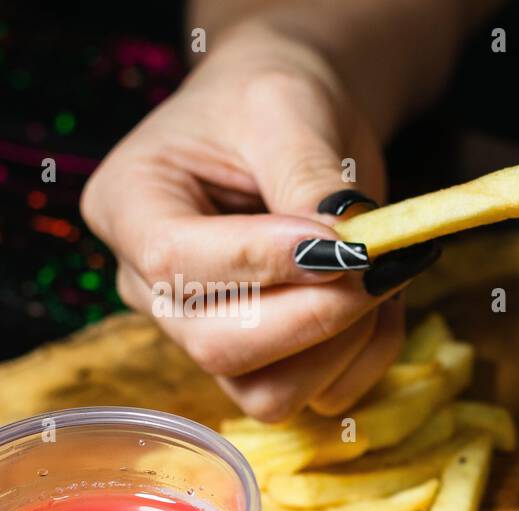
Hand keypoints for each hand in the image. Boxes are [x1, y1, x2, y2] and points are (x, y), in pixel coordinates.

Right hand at [82, 26, 434, 420]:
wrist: (295, 120)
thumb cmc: (273, 101)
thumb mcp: (288, 108)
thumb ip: (309, 177)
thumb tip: (344, 248)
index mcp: (128, 207)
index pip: (176, 263)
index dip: (263, 262)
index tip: (339, 240)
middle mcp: (152, 288)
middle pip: (217, 348)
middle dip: (315, 317)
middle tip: (379, 263)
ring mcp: (206, 335)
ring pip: (271, 393)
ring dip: (347, 345)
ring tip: (383, 273)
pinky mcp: (265, 364)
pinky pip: (321, 396)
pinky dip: (369, 356)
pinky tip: (383, 301)